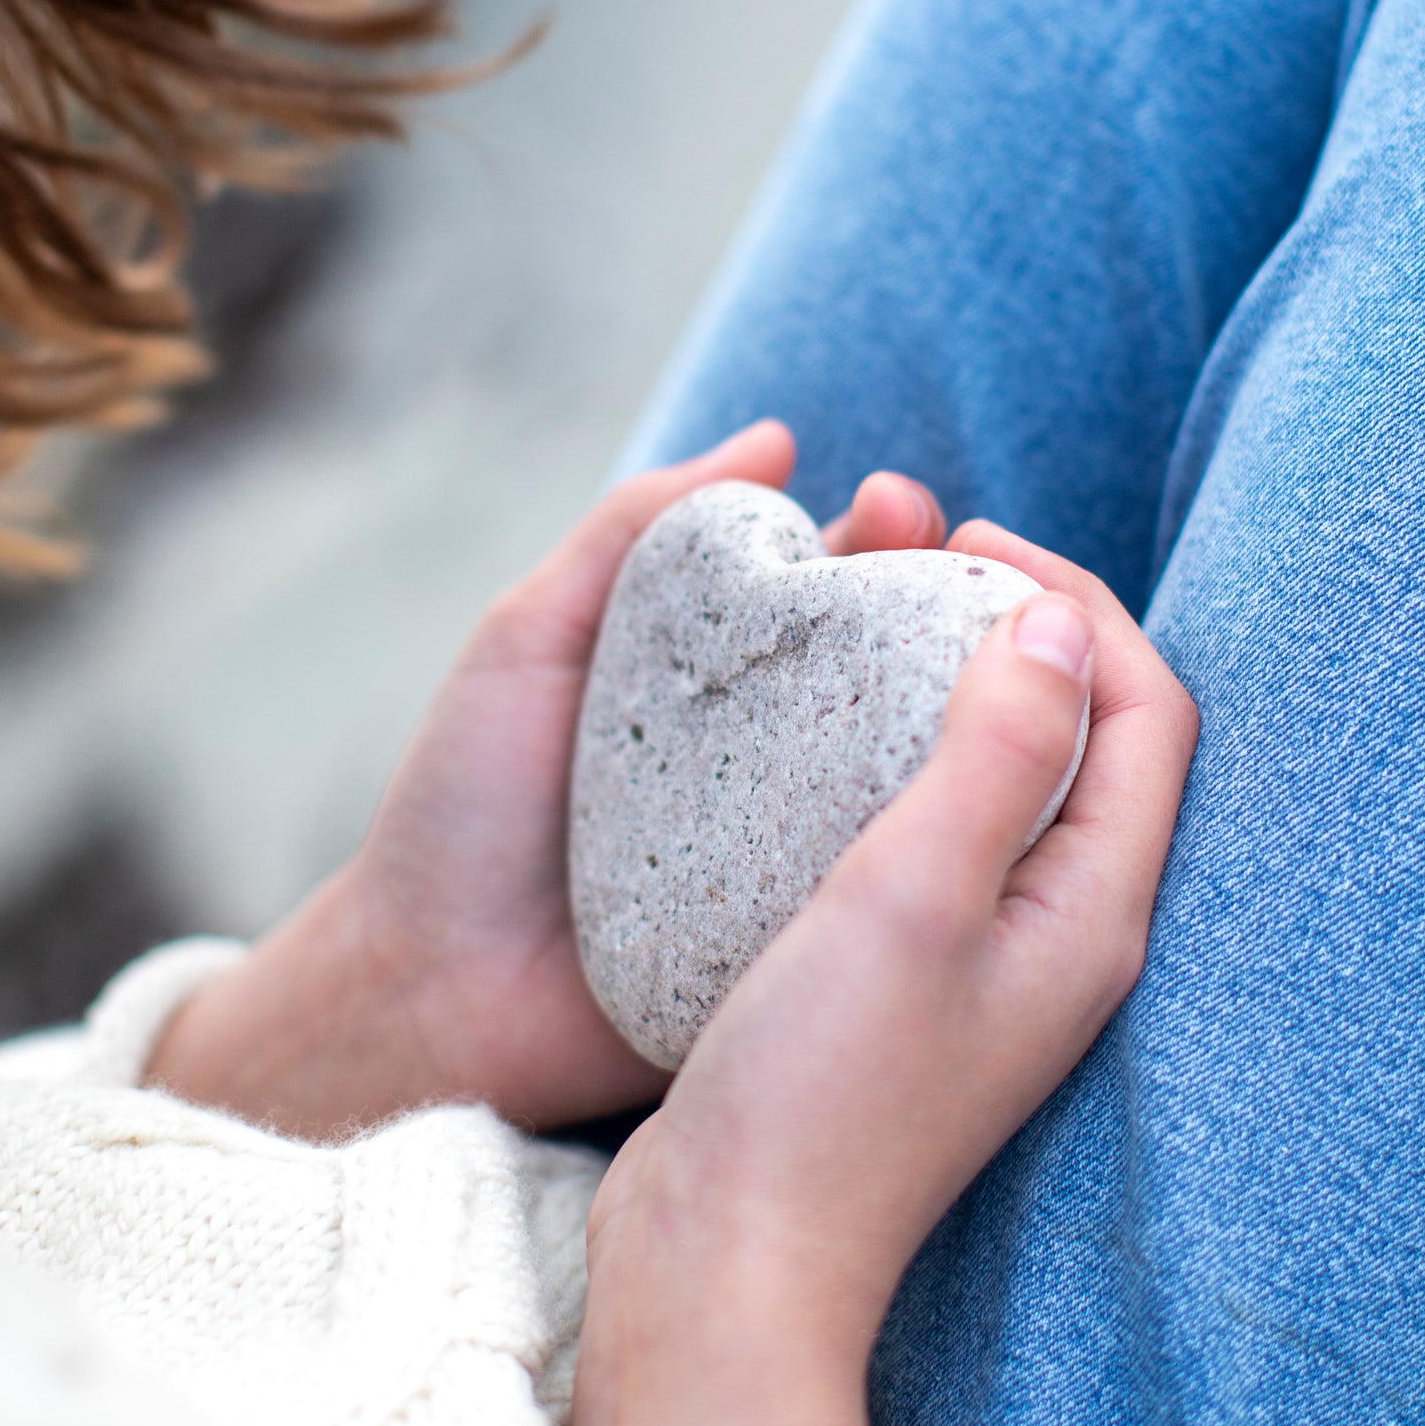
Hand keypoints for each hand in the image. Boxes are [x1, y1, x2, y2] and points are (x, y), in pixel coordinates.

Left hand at [149, 422, 962, 1135]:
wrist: (427, 987)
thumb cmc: (464, 805)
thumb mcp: (532, 638)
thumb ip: (632, 530)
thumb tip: (773, 439)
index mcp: (721, 681)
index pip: (831, 588)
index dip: (885, 540)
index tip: (903, 509)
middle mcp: (778, 759)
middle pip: (895, 668)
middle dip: (947, 605)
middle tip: (965, 571)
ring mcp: (802, 855)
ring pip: (914, 775)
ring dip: (971, 720)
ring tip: (997, 668)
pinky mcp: (809, 942)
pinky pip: (888, 887)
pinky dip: (937, 841)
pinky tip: (979, 797)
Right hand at [566, 531, 1196, 1425]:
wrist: (724, 1268)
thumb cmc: (821, 1095)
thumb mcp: (914, 895)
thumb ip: (997, 752)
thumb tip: (1056, 619)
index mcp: (1094, 916)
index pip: (1148, 713)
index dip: (1075, 602)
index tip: (963, 543)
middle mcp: (1060, 938)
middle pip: (1091, 737)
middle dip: (1022, 625)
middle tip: (917, 561)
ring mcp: (982, 966)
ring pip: (1007, 780)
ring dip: (954, 684)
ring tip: (867, 622)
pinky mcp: (904, 985)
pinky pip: (932, 831)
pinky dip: (893, 754)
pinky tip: (811, 736)